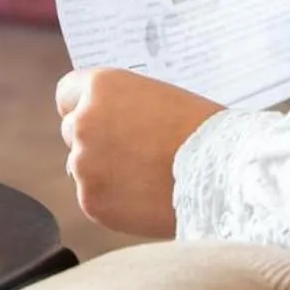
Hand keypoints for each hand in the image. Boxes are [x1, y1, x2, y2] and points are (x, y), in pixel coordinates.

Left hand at [54, 68, 222, 238]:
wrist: (222, 174)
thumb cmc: (201, 130)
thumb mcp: (158, 97)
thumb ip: (121, 106)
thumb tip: (103, 123)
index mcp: (102, 87)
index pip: (67, 94)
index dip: (83, 106)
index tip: (99, 118)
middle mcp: (84, 122)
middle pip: (72, 131)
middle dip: (96, 141)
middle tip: (133, 152)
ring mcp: (84, 165)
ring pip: (84, 168)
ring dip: (105, 172)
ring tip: (147, 176)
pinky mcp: (92, 201)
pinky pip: (95, 199)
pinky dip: (115, 201)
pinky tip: (146, 197)